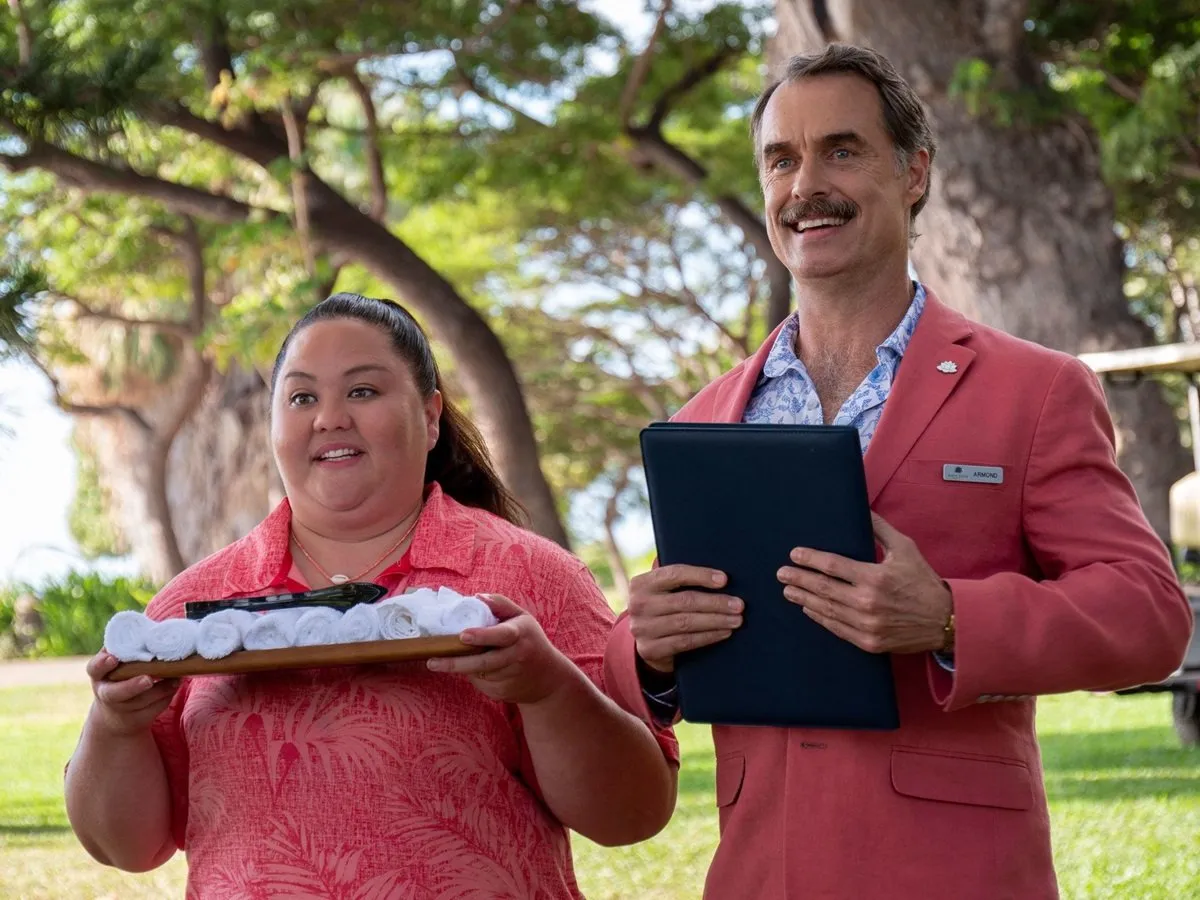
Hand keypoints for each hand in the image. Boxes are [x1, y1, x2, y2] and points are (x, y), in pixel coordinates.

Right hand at [86, 651, 179, 736]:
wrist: (116, 714)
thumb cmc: (121, 676)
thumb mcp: (117, 664)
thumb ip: (128, 650)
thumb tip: (156, 632)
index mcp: (100, 675)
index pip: (95, 668)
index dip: (102, 664)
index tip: (113, 658)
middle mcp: (106, 693)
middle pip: (116, 693)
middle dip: (132, 686)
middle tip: (147, 679)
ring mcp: (121, 709)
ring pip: (141, 702)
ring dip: (160, 689)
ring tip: (175, 677)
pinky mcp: (137, 719)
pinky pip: (154, 708)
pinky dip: (167, 696)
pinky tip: (175, 684)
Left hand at [426, 595, 573, 704]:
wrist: (550, 679)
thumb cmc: (531, 641)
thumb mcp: (523, 617)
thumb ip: (500, 604)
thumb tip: (476, 596)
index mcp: (521, 634)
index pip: (501, 635)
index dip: (482, 636)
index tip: (462, 636)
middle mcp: (517, 657)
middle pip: (483, 663)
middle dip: (456, 663)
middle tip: (432, 661)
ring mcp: (510, 678)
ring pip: (478, 673)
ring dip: (462, 667)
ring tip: (451, 661)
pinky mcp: (502, 693)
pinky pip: (480, 684)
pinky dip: (473, 676)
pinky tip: (479, 670)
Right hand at [627, 565, 743, 673]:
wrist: (645, 640)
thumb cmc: (663, 606)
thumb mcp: (663, 590)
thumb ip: (679, 579)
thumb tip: (719, 574)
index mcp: (641, 583)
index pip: (674, 574)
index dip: (701, 576)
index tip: (724, 580)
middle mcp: (638, 605)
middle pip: (684, 601)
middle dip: (715, 602)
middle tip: (739, 605)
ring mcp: (642, 629)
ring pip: (686, 623)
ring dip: (716, 621)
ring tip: (736, 620)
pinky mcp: (649, 649)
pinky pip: (685, 642)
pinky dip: (708, 637)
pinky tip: (724, 632)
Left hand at [777, 513, 951, 653]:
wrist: (944, 621)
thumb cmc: (924, 581)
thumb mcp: (906, 549)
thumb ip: (881, 530)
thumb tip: (862, 510)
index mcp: (875, 577)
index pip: (833, 566)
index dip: (810, 560)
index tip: (795, 555)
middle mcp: (868, 602)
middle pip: (823, 588)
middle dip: (799, 580)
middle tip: (781, 574)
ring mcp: (867, 625)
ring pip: (826, 609)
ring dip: (804, 599)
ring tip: (788, 591)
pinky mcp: (869, 642)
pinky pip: (837, 628)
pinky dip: (820, 618)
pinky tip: (809, 609)